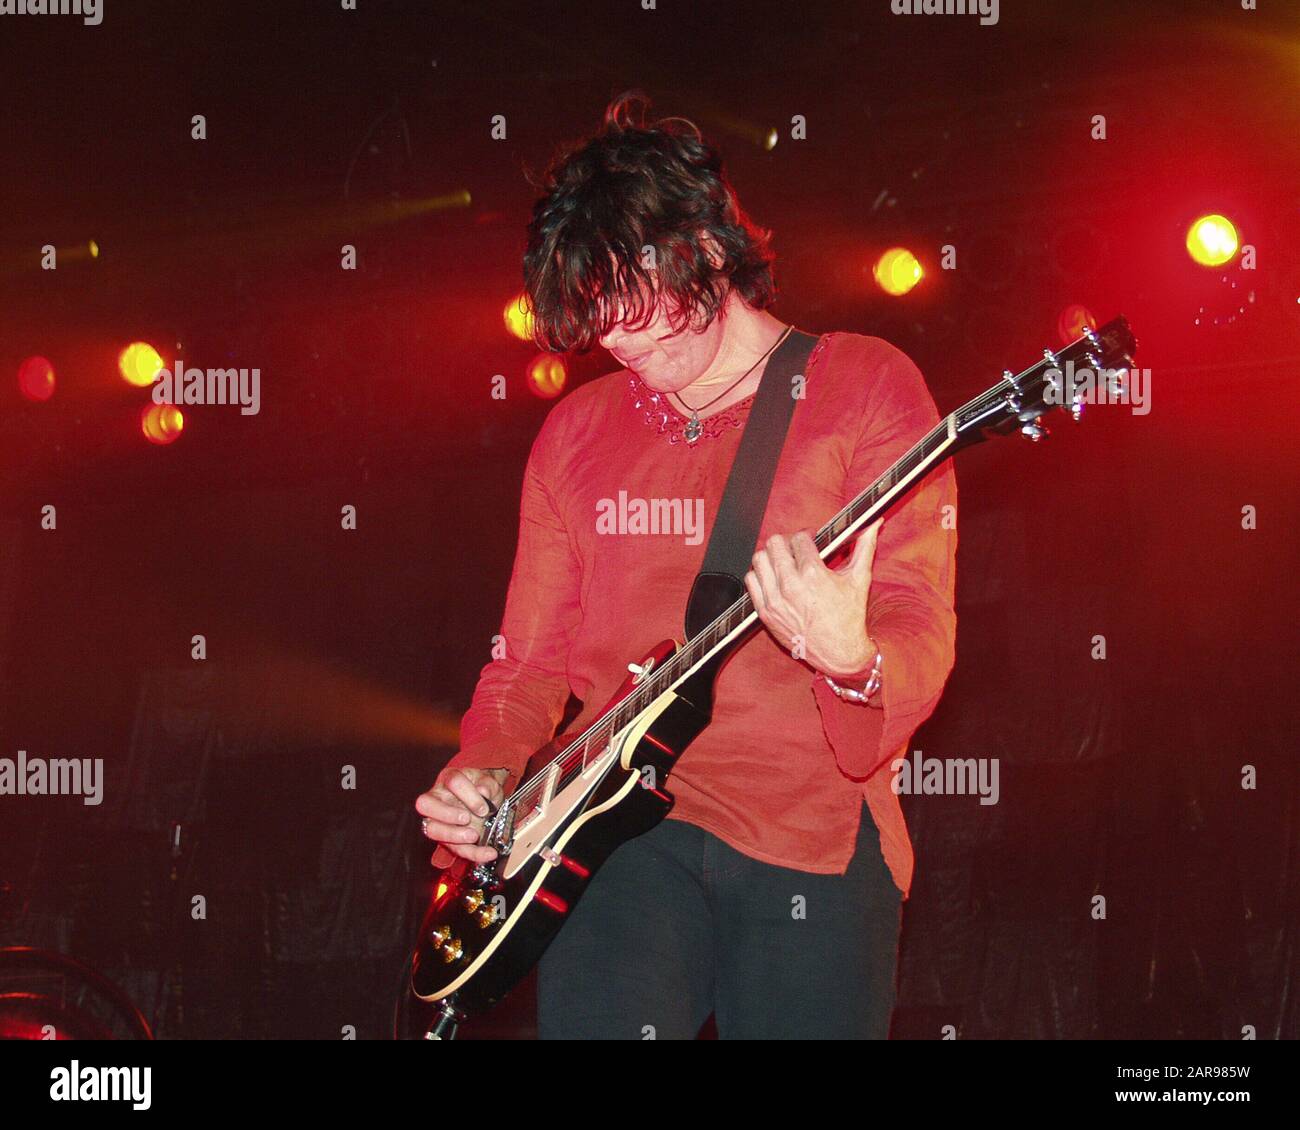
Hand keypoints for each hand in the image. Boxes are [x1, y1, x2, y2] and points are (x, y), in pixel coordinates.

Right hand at [415, 765, 508, 864]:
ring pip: (432, 829)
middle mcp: (438, 798)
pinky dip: (471, 853)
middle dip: (446, 814)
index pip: (452, 781)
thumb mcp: (490, 781)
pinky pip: (453, 848)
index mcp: (449, 778)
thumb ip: (488, 784)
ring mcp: (438, 819)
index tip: (484, 807)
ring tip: (474, 836)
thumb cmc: (483, 787)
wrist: (486, 799)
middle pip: (425, 804)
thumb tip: (484, 791)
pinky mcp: (447, 838)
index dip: (468, 794)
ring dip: (452, 835)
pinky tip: (487, 853)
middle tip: (466, 819)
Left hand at [744, 521, 881, 677]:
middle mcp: (791, 586)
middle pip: (774, 543)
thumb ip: (865, 547)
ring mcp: (775, 600)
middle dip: (787, 542)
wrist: (839, 653)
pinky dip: (760, 576)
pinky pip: (751, 581)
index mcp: (813, 575)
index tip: (810, 540)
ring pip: (759, 559)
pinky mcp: (765, 612)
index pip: (799, 538)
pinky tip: (774, 579)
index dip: (806, 535)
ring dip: (771, 557)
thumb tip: (873, 524)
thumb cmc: (850, 618)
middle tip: (796, 550)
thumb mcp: (859, 579)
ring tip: (784, 563)